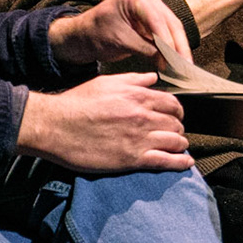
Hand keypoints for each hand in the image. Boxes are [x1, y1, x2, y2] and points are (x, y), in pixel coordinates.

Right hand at [16, 73, 191, 172]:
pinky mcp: (133, 159)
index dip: (176, 110)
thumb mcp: (105, 83)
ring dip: (180, 144)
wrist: (55, 126)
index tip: (174, 116)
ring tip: (178, 146)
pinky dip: (180, 163)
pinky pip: (166, 161)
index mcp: (138, 96)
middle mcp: (143, 115)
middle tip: (173, 132)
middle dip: (178, 127)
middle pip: (176, 123)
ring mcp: (140, 138)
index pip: (172, 103)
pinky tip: (186, 163)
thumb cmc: (76, 103)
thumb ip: (133, 80)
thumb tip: (152, 78)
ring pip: (176, 141)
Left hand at [48, 0, 190, 66]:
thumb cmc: (96, 35)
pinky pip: (166, 30)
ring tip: (185, 65)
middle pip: (169, 21)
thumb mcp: (122, 43)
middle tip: (186, 65)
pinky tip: (177, 59)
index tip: (176, 60)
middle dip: (178, 45)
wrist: (83, 36)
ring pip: (172, 26)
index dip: (169, 42)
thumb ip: (147, 50)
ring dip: (178, 46)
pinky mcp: (151, 15)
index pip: (157, 20)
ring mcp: (150, 3)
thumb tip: (169, 62)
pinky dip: (171, 45)